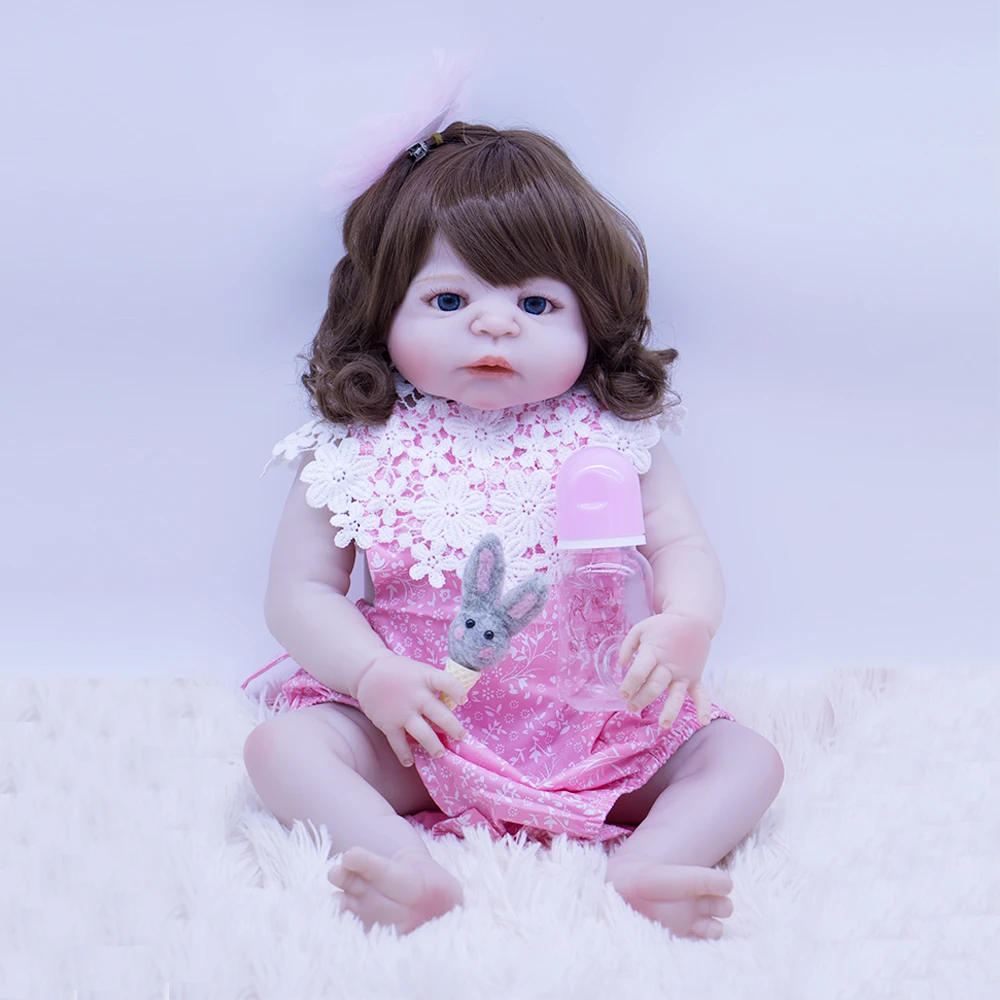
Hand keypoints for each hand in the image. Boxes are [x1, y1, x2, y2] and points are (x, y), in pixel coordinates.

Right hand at [354, 653, 468, 766]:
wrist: (368, 672)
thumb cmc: (400, 671)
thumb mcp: (420, 671)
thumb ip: (434, 685)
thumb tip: (454, 701)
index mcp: (426, 678)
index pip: (446, 682)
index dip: (457, 691)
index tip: (464, 700)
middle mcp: (416, 696)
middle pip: (439, 714)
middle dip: (452, 727)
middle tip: (461, 736)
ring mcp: (402, 712)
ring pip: (423, 733)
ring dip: (433, 745)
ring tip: (440, 754)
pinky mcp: (388, 724)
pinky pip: (398, 743)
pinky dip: (404, 754)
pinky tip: (409, 761)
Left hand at [617, 613, 713, 727]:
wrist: (693, 621)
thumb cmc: (663, 626)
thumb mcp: (640, 628)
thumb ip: (627, 645)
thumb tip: (622, 664)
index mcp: (654, 652)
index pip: (640, 671)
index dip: (630, 683)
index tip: (623, 693)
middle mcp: (669, 665)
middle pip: (655, 686)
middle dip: (642, 698)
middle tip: (631, 707)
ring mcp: (683, 673)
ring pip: (676, 694)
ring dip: (670, 710)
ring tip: (663, 724)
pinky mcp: (695, 677)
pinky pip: (701, 694)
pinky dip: (703, 708)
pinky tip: (703, 721)